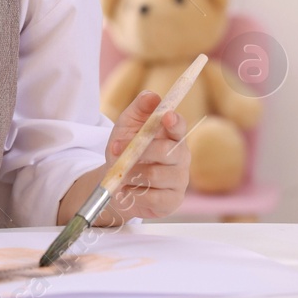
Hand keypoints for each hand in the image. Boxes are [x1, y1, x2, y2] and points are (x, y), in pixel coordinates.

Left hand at [99, 90, 191, 222]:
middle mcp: (181, 157)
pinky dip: (134, 194)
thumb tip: (151, 96)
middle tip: (117, 151)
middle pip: (167, 152)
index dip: (175, 121)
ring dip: (131, 174)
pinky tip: (129, 191)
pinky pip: (153, 198)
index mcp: (172, 136)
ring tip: (121, 174)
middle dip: (140, 152)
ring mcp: (179, 180)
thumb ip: (139, 109)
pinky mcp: (172, 201)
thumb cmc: (125, 150)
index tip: (166, 116)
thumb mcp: (127, 126)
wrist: (117, 183)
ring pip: (156, 175)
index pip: (180, 126)